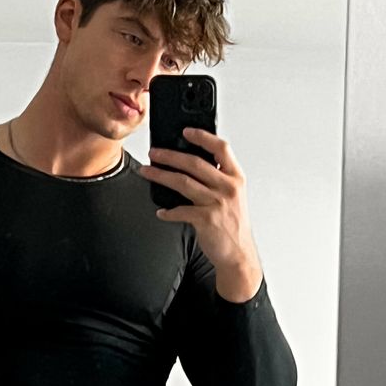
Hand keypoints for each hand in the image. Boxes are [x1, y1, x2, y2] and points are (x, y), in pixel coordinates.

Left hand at [138, 128, 261, 287]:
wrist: (239, 254)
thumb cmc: (233, 225)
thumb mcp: (233, 196)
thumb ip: (219, 179)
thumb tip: (191, 165)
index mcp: (236, 178)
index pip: (221, 148)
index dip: (203, 136)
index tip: (186, 131)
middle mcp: (228, 187)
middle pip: (195, 163)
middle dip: (170, 155)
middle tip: (154, 152)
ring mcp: (217, 203)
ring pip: (183, 183)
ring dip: (161, 176)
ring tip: (147, 171)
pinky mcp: (206, 220)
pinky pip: (180, 211)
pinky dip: (168, 212)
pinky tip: (161, 212)